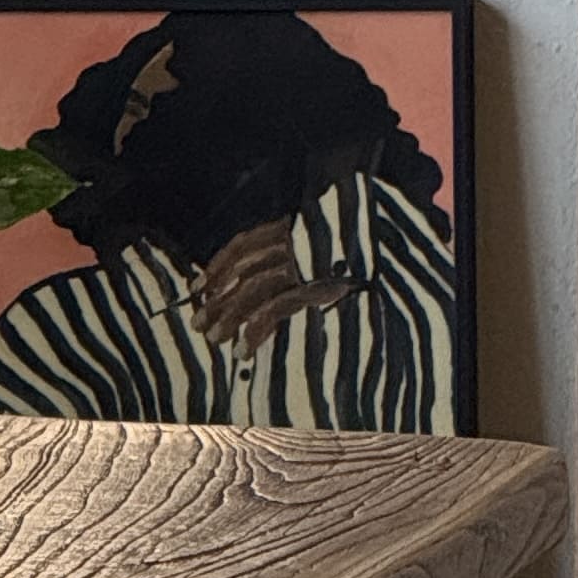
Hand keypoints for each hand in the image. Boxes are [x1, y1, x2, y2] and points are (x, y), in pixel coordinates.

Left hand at [195, 218, 359, 358]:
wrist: (378, 243)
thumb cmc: (352, 247)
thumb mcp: (321, 241)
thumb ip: (296, 249)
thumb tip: (260, 276)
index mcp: (290, 228)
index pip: (244, 244)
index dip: (219, 266)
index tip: (199, 287)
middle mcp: (292, 242)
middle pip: (243, 270)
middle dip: (219, 298)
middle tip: (199, 324)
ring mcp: (302, 262)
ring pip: (253, 289)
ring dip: (230, 316)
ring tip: (216, 339)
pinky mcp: (314, 285)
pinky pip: (276, 308)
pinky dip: (255, 330)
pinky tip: (244, 349)